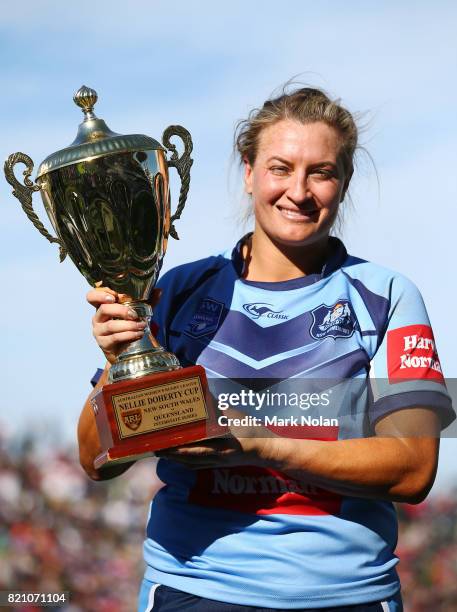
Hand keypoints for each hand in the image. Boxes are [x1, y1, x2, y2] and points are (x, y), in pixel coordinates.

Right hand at [87, 287, 160, 363]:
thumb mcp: (137, 312)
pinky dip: (129, 335)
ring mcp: (99, 331)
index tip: (114, 296)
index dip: (100, 294)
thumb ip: (146, 301)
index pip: (92, 296)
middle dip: (121, 310)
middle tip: (134, 314)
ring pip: (111, 325)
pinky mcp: (103, 343)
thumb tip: (159, 290)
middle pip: (104, 308)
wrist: (124, 351)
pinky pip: (115, 337)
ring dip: (129, 325)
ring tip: (142, 325)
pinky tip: (139, 334)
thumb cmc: (128, 327)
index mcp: (103, 306)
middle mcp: (98, 318)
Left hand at [156, 410, 280, 468]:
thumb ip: (218, 408)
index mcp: (221, 445)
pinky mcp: (219, 464)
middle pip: (188, 458)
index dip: (177, 447)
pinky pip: (198, 465)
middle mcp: (217, 457)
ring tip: (161, 451)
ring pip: (191, 464)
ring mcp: (217, 462)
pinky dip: (185, 461)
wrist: (268, 449)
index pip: (194, 448)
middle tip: (154, 447)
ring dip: (175, 459)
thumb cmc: (252, 430)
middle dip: (170, 454)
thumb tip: (203, 395)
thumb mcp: (235, 415)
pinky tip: (178, 457)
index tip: (163, 442)